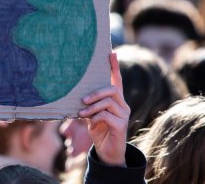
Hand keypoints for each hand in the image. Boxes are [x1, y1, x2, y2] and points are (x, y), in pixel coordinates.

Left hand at [78, 52, 128, 166]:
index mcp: (115, 101)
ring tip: (82, 114)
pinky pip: (107, 115)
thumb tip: (80, 97)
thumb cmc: (99, 132)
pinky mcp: (121, 125)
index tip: (111, 52)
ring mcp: (123, 115)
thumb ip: (89, 106)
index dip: (114, 67)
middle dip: (96, 92)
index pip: (117, 80)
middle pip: (112, 89)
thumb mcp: (91, 116)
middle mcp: (122, 105)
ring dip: (92, 107)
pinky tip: (92, 123)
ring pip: (108, 102)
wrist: (108, 153)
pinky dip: (96, 117)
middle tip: (82, 100)